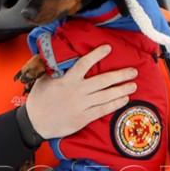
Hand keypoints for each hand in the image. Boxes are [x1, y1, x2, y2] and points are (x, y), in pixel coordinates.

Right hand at [22, 44, 136, 138]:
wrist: (35, 123)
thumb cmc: (39, 100)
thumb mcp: (43, 79)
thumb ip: (54, 68)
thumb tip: (56, 52)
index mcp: (67, 80)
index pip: (84, 64)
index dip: (96, 55)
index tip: (108, 48)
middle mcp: (76, 91)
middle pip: (102, 81)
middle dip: (120, 75)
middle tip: (133, 71)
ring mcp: (81, 106)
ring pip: (106, 96)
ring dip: (121, 90)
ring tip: (133, 85)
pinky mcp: (83, 118)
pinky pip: (103, 110)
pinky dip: (115, 104)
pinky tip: (124, 99)